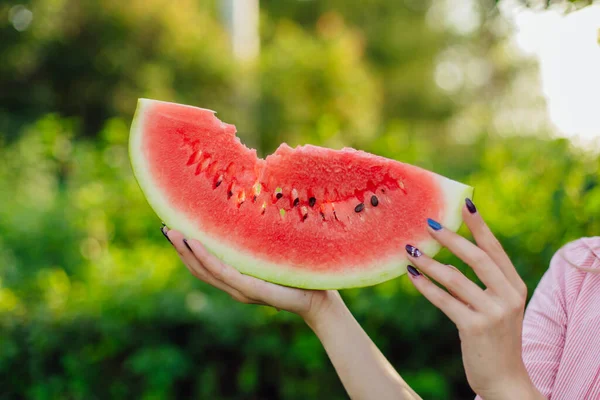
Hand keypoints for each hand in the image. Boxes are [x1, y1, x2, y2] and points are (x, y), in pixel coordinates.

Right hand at [161, 226, 338, 324]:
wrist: (320, 298)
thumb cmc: (300, 273)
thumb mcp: (275, 252)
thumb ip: (260, 239)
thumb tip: (255, 204)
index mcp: (239, 277)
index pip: (205, 264)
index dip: (187, 248)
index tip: (174, 227)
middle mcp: (235, 285)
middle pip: (198, 267)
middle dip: (179, 248)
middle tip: (164, 227)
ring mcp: (240, 289)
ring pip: (205, 269)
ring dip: (186, 251)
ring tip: (173, 232)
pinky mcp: (250, 289)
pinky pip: (222, 271)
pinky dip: (205, 257)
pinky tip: (194, 242)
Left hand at [404, 199, 542, 399]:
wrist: (505, 379)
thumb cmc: (494, 338)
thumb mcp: (496, 307)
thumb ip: (481, 284)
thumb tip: (447, 259)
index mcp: (515, 286)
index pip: (495, 249)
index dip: (480, 225)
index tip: (466, 203)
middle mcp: (508, 296)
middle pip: (477, 258)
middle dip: (452, 238)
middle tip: (429, 224)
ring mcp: (493, 313)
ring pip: (455, 278)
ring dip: (430, 262)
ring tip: (410, 250)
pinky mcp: (475, 328)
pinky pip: (444, 300)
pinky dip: (425, 286)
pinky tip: (411, 275)